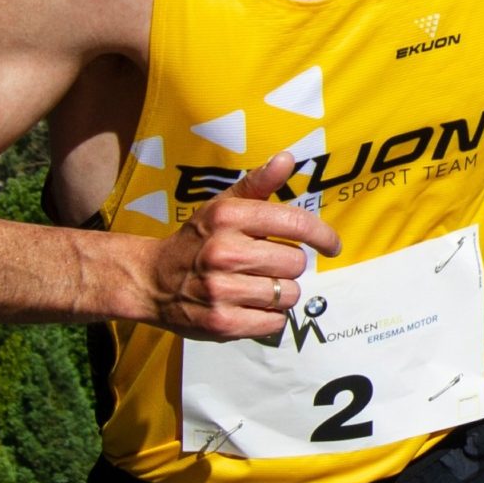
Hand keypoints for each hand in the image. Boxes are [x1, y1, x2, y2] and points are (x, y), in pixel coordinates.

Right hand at [147, 152, 341, 341]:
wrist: (151, 280)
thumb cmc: (198, 240)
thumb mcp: (222, 206)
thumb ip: (258, 183)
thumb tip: (287, 159)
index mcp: (228, 218)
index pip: (295, 223)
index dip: (322, 235)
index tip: (332, 246)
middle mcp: (224, 253)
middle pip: (296, 263)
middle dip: (288, 266)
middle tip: (266, 265)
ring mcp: (221, 290)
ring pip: (288, 294)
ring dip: (280, 293)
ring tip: (255, 286)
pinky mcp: (221, 323)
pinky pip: (275, 322)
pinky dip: (269, 317)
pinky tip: (249, 306)